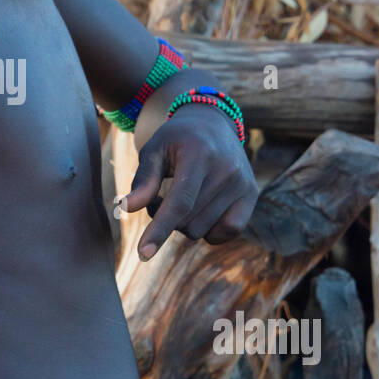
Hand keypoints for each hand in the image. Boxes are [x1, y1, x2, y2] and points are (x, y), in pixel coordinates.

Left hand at [118, 104, 258, 259]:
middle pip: (186, 221)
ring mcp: (243, 183)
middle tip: (158, 197)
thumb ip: (143, 180)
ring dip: (182, 223)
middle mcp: (227, 170)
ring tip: (179, 198)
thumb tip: (127, 208)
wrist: (213, 123)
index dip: (159, 230)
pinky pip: (226, 232)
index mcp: (200, 154)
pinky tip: (199, 210)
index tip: (142, 254)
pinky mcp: (251, 195)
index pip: (180, 202)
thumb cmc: (176, 139)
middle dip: (164, 218)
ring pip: (201, 230)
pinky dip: (207, 230)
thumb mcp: (154, 150)